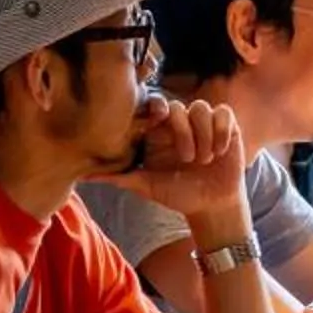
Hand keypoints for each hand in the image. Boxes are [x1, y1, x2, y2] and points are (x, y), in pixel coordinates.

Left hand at [95, 97, 246, 225]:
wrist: (211, 205)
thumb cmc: (178, 195)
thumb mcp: (147, 187)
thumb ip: (120, 178)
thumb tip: (85, 178)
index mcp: (159, 133)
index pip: (155, 106)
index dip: (157, 108)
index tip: (159, 122)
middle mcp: (181, 125)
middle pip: (178, 106)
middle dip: (183, 131)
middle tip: (187, 159)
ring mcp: (205, 125)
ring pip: (202, 107)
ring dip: (204, 134)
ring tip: (206, 160)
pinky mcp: (227, 128)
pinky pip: (224, 114)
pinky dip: (222, 131)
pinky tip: (220, 152)